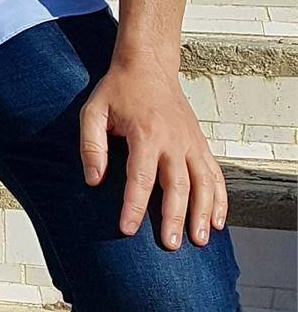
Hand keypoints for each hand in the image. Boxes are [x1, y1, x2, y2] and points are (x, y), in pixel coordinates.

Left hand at [79, 59, 227, 248]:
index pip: (140, 177)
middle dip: (174, 218)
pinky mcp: (201, 144)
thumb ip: (91, 145)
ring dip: (202, 213)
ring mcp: (191, 143)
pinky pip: (215, 175)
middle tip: (170, 245)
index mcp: (145, 133)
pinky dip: (220, 200)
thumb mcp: (93, 110)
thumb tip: (93, 180)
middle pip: (177, 186)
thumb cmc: (118, 91)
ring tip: (198, 240)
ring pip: (203, 184)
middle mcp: (173, 140)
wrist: (148, 66)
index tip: (127, 229)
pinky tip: (216, 221)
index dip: (134, 205)